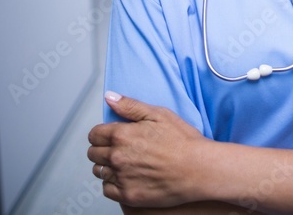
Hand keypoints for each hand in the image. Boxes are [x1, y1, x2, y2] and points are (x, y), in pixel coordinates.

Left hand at [87, 91, 209, 207]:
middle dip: (103, 150)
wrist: (199, 169)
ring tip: (124, 164)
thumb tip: (110, 98)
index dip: (101, 134)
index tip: (110, 137)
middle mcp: (117, 157)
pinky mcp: (128, 195)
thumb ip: (130, 106)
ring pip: (99, 172)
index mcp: (122, 135)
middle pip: (94, 154)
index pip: (94, 135)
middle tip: (119, 150)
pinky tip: (127, 178)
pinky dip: (114, 184)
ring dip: (107, 167)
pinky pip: (107, 190)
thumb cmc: (183, 141)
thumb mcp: (159, 114)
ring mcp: (122, 178)